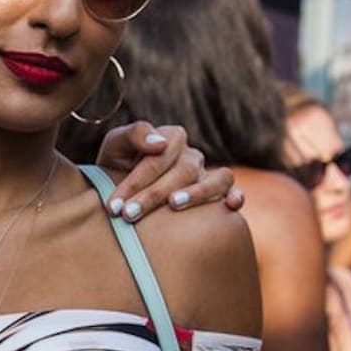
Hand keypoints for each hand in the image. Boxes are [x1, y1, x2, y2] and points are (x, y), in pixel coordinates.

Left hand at [94, 121, 242, 222]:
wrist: (121, 192)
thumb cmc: (117, 167)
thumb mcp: (115, 146)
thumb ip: (133, 135)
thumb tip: (159, 142)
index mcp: (170, 137)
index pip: (158, 157)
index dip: (135, 181)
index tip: (114, 206)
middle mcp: (192, 155)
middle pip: (182, 172)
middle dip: (152, 194)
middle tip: (128, 215)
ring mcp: (207, 174)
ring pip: (214, 179)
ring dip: (196, 193)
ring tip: (173, 205)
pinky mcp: (218, 194)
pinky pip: (233, 190)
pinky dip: (235, 196)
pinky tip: (230, 205)